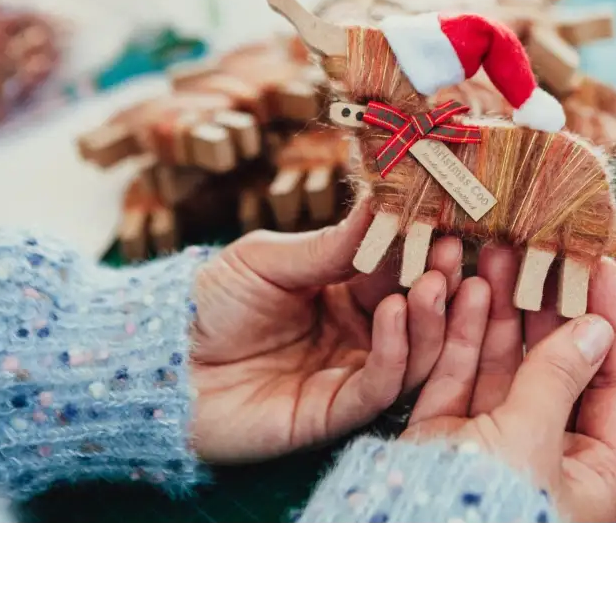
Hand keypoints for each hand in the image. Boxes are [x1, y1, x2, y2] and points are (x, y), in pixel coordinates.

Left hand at [188, 198, 467, 462]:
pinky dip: (396, 353)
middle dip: (441, 284)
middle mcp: (358, 335)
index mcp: (345, 293)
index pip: (399, 271)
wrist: (161, 364)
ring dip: (431, 319)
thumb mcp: (267, 259)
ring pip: (413, 354)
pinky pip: (379, 388)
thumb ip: (328, 244)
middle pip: (418, 314)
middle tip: (454, 254)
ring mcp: (349, 375)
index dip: (423, 250)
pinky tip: (395, 315)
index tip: (448, 222)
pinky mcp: (334, 413)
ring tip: (434, 282)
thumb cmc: (208, 304)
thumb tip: (382, 200)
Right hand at [400, 249, 615, 524]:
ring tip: (500, 253)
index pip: (615, 384)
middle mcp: (541, 453)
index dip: (612, 323)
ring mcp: (489, 442)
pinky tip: (470, 290)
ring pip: (503, 364)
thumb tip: (597, 328)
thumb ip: (559, 377)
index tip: (601, 269)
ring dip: (502, 308)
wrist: (402, 538)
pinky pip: (457, 375)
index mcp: (588, 471)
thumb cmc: (487, 511)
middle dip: (547, 306)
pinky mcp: (440, 436)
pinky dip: (463, 334)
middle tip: (542, 251)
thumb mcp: (533, 440)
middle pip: (555, 365)